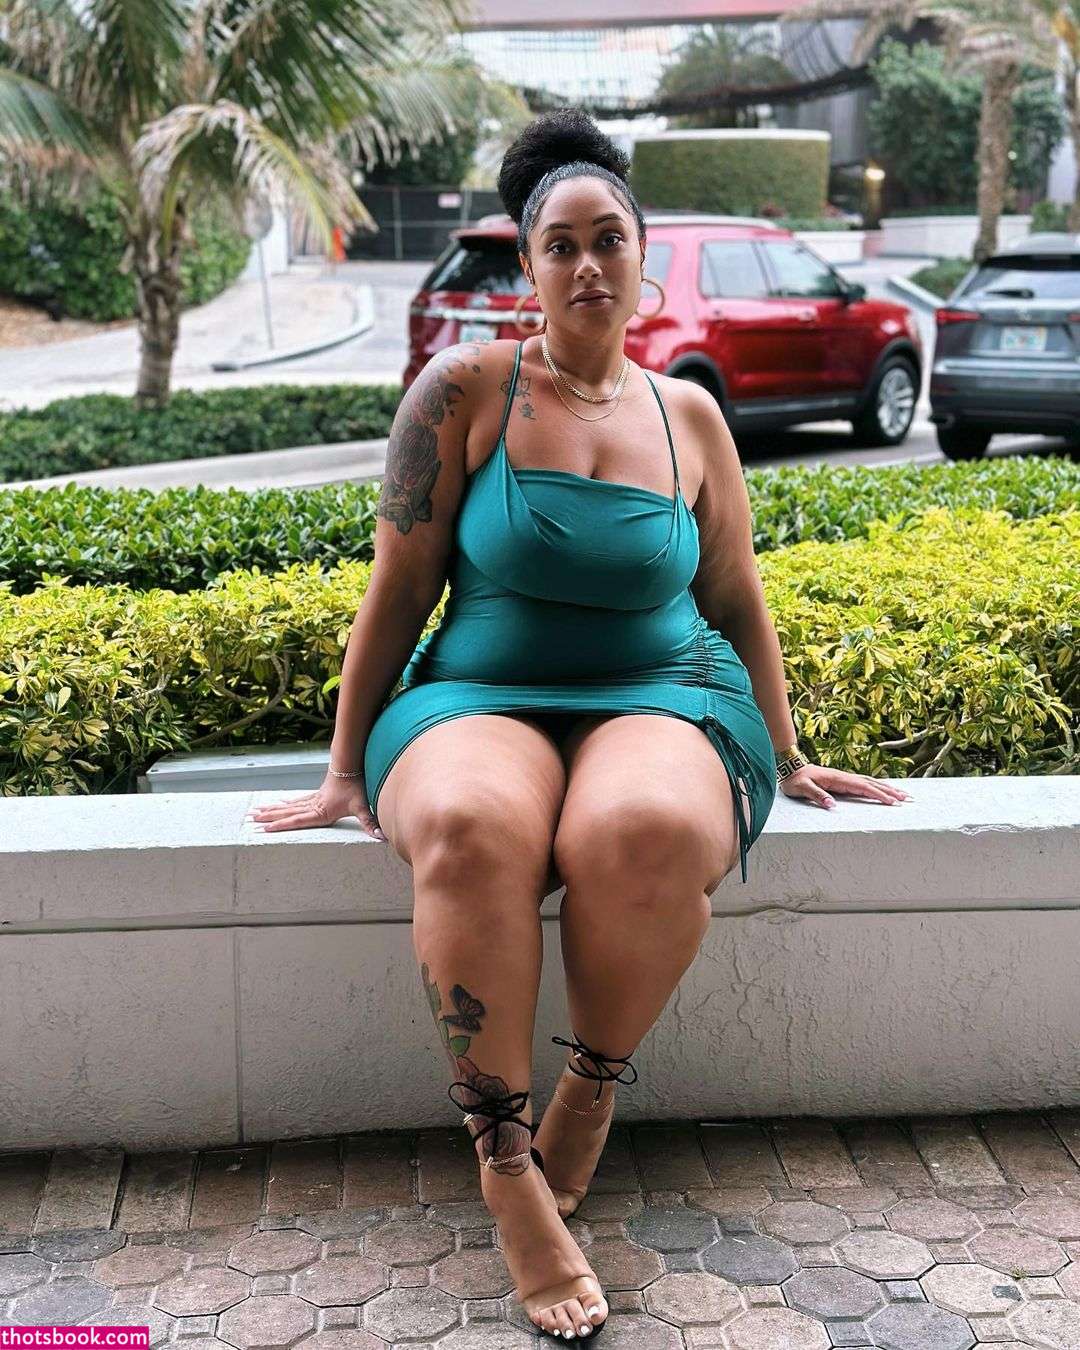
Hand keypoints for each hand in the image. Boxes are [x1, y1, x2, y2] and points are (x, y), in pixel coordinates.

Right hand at [247, 774, 386, 839]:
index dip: (282, 825)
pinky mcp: (315, 796)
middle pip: (287, 812)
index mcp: (321, 811)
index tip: (265, 829)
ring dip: (272, 810)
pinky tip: (278, 803)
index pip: (298, 820)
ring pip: (288, 806)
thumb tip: (382, 837)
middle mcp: (313, 806)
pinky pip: (296, 801)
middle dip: (269, 818)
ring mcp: (312, 800)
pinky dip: (285, 803)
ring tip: (255, 813)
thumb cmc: (356, 787)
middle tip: (250, 821)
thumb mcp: (363, 806)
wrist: (351, 766)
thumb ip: (371, 823)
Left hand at [778, 763, 912, 810]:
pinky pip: (864, 784)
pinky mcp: (843, 781)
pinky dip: (876, 786)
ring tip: (902, 794)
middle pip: (871, 783)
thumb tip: (831, 805)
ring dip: (886, 788)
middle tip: (907, 799)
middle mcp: (844, 777)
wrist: (790, 768)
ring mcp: (844, 778)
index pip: (862, 787)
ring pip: (870, 782)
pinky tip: (883, 790)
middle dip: (890, 791)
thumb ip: (816, 796)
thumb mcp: (802, 788)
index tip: (891, 801)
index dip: (878, 794)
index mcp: (838, 779)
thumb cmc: (796, 780)